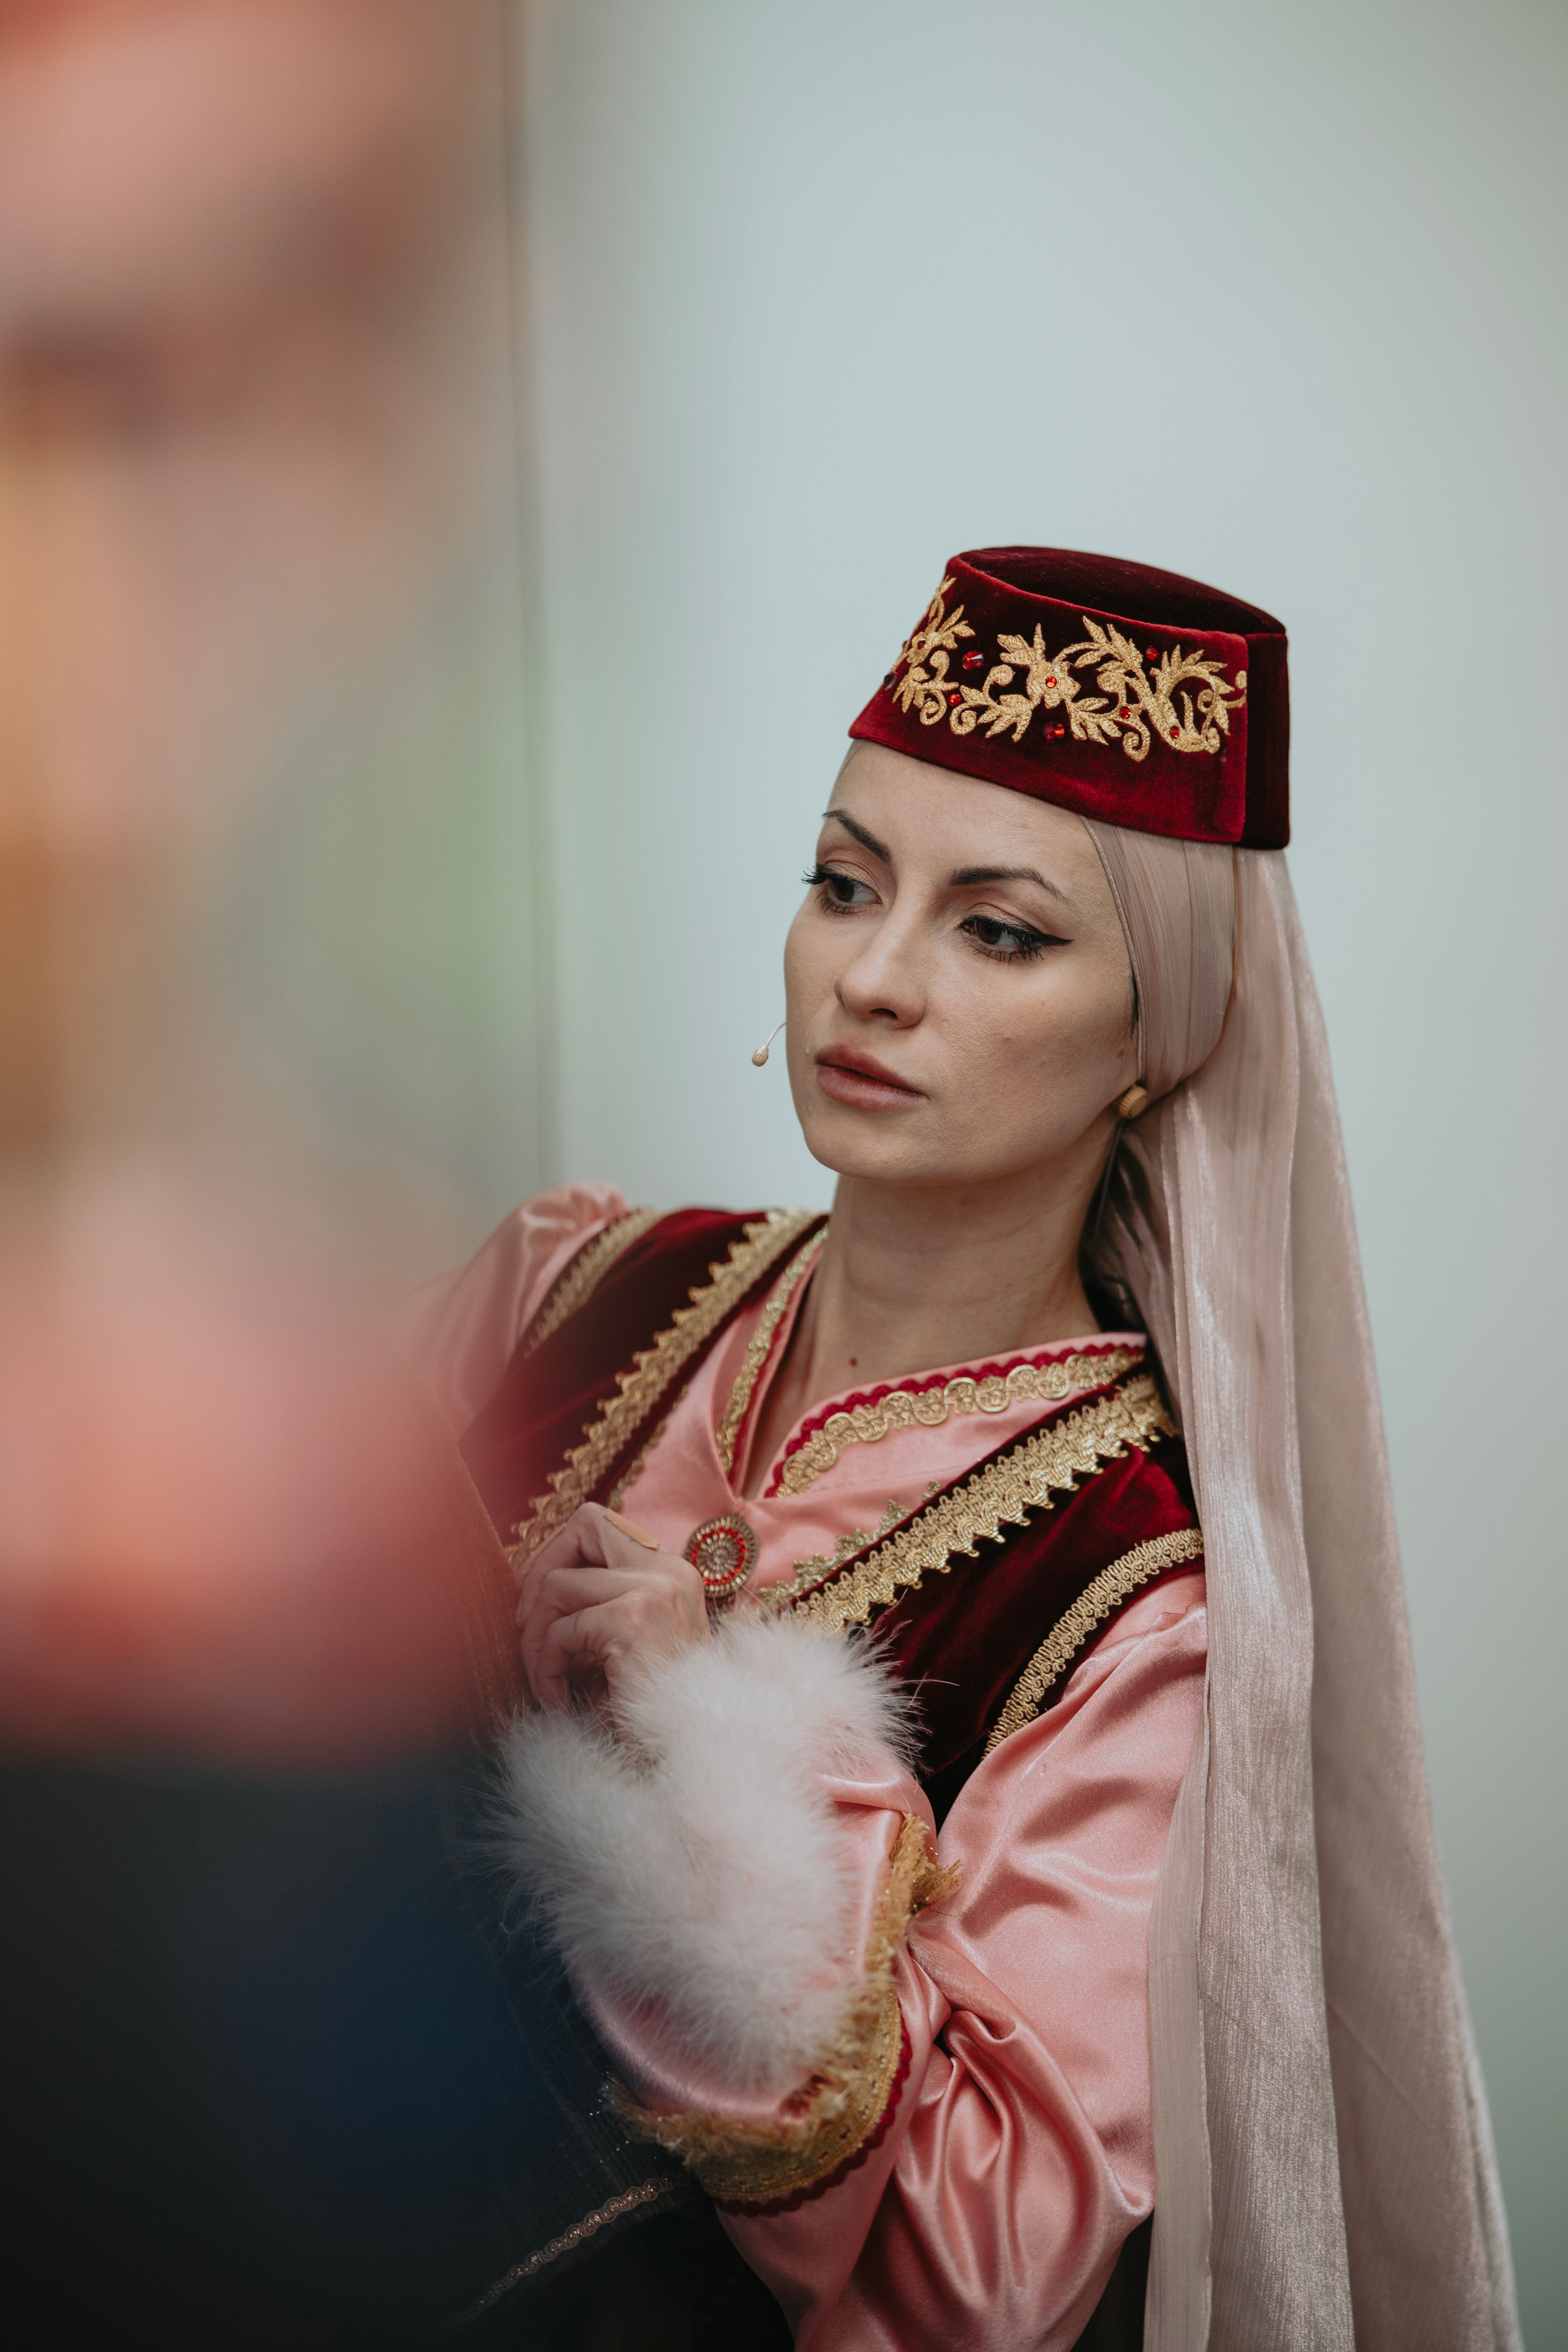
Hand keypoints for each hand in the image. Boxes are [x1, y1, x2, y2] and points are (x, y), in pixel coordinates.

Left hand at [515, 1503, 708, 1711]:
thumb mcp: (629, 1640)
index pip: (603, 1525)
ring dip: (535, 1638)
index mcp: (673, 1571)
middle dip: (542, 1569)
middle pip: (586, 1522)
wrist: (687, 1755)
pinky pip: (559, 1631)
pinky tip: (558, 1700)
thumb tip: (536, 1581)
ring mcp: (654, 1591)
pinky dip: (544, 1669)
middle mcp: (670, 1571)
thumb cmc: (651, 1708)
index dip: (561, 1554)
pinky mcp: (632, 1620)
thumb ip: (600, 1602)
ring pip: (558, 1583)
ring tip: (546, 1680)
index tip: (545, 1605)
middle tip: (528, 1625)